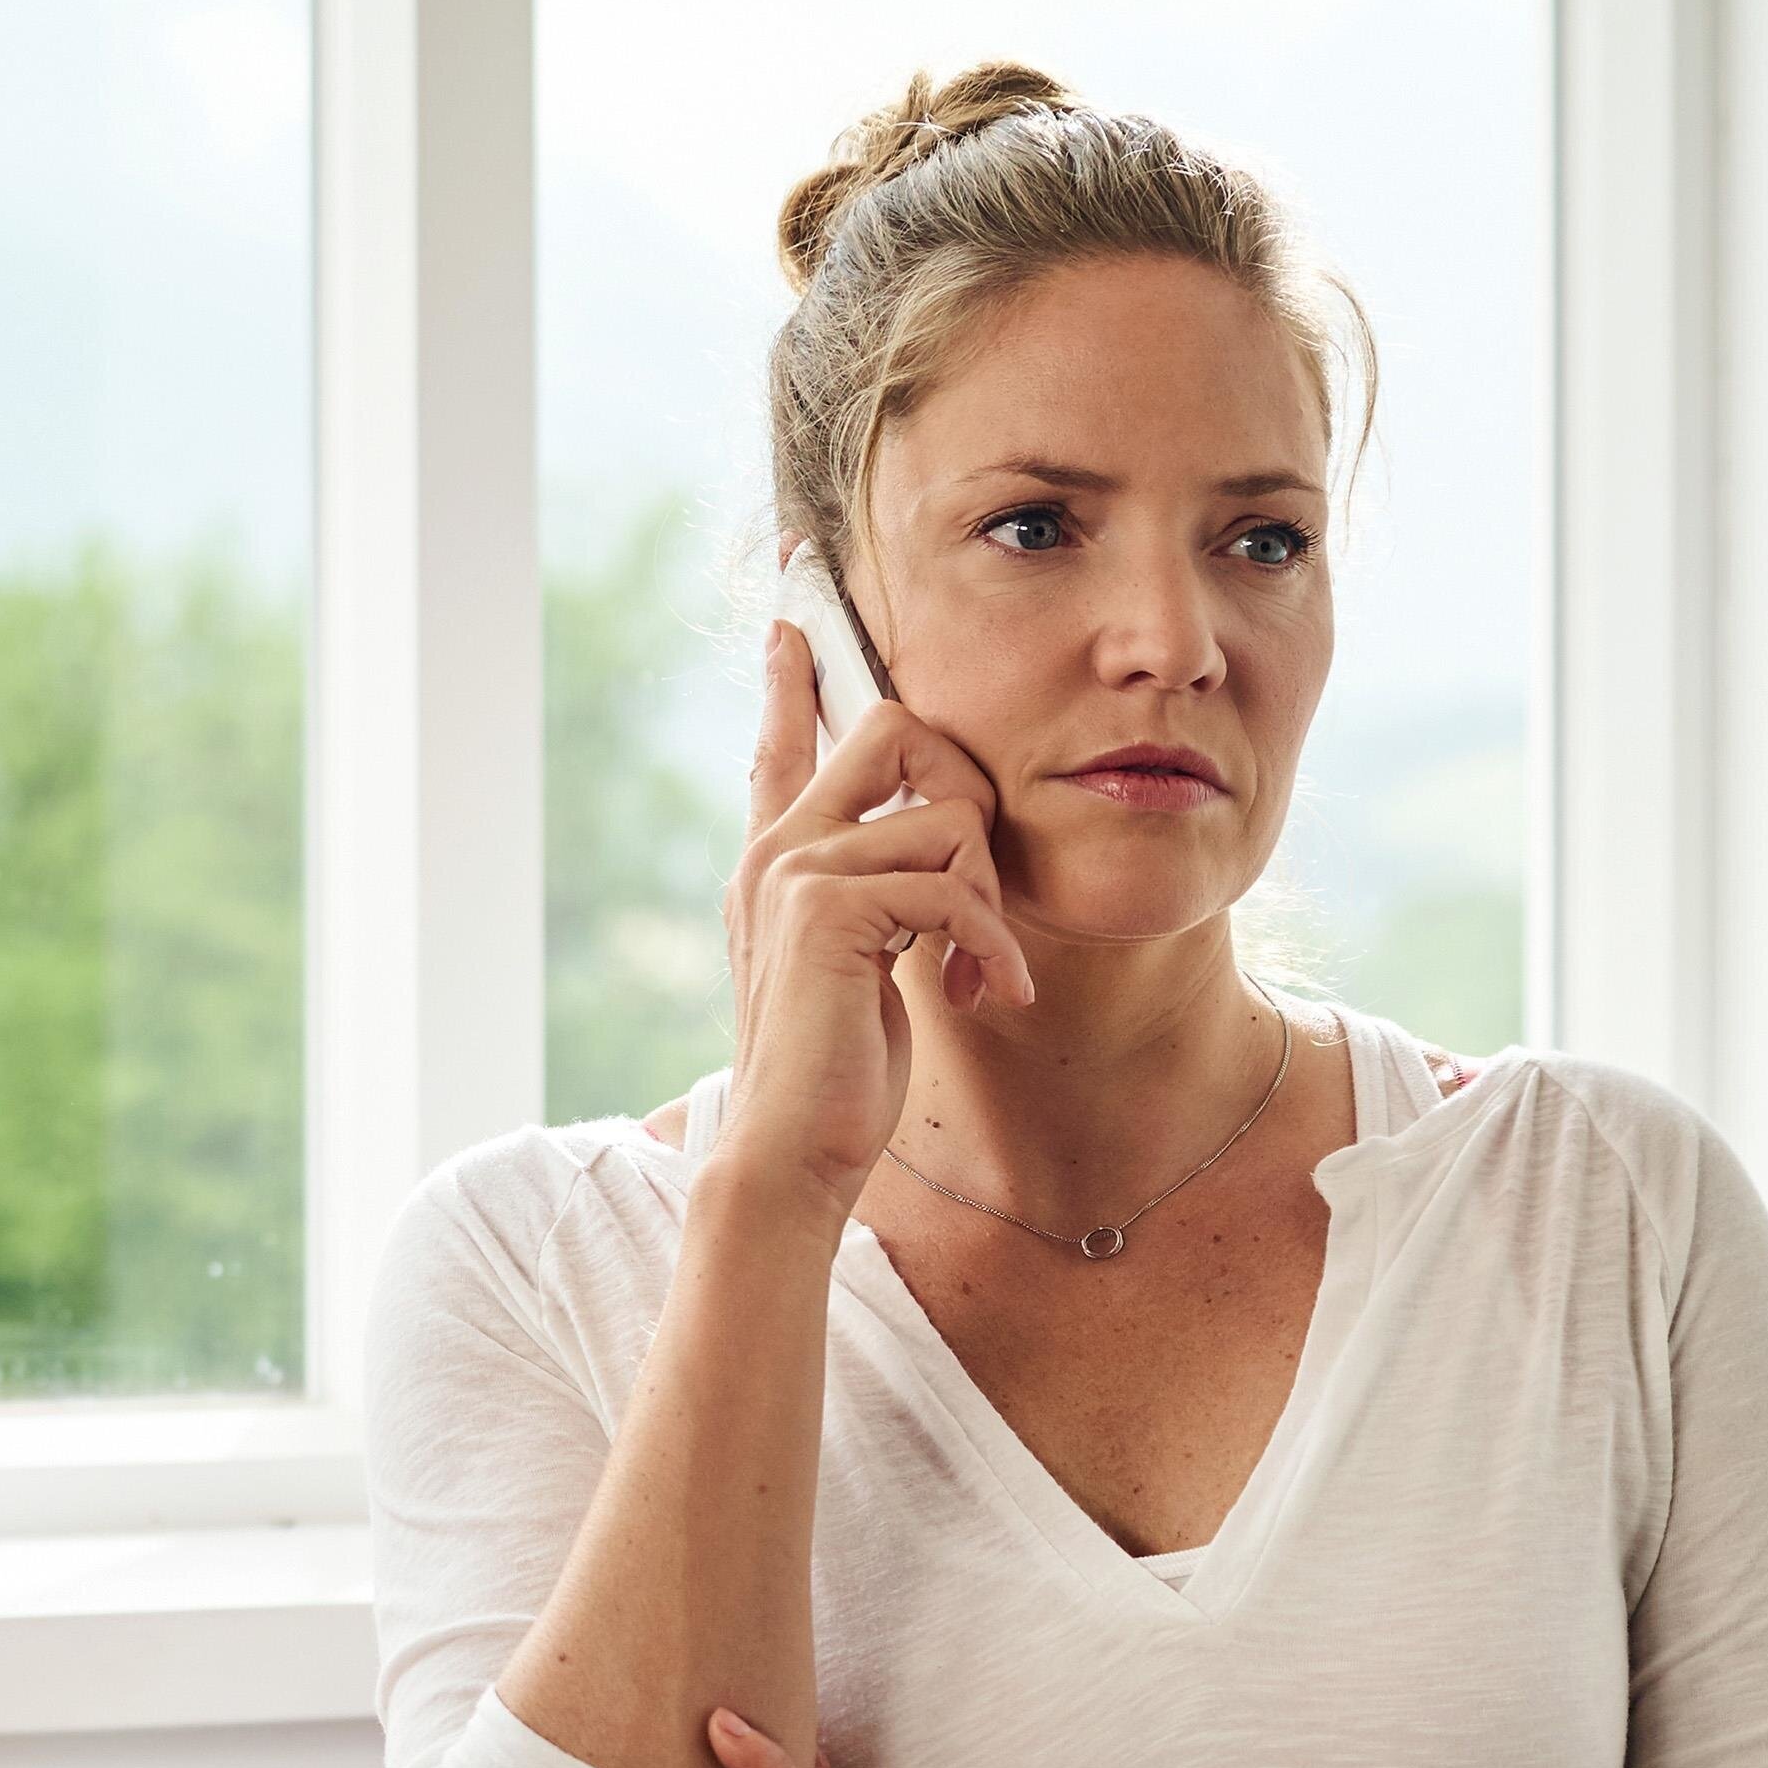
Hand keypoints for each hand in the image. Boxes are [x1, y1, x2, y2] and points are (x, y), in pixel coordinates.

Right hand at [714, 551, 1035, 1221]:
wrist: (794, 1150)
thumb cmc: (838, 1069)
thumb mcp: (863, 962)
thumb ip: (881, 895)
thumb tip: (937, 849)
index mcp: (776, 859)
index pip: (785, 743)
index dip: (792, 676)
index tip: (791, 617)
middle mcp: (777, 849)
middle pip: (894, 729)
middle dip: (965, 789)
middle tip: (976, 888)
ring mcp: (795, 871)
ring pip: (948, 818)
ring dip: (989, 905)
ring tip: (978, 974)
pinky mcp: (828, 908)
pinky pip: (953, 886)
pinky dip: (991, 947)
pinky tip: (987, 997)